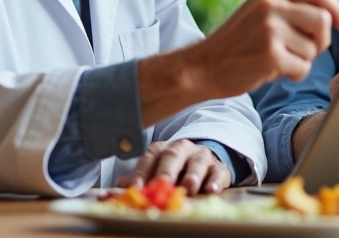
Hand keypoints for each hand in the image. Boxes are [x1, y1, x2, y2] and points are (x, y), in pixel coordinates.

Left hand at [115, 139, 231, 194]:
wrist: (204, 162)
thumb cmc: (176, 170)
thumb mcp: (156, 171)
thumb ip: (140, 178)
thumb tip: (119, 187)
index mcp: (163, 150)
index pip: (150, 157)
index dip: (141, 172)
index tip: (135, 188)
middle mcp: (182, 149)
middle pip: (173, 156)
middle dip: (167, 171)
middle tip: (162, 184)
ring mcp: (202, 156)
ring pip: (198, 161)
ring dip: (193, 174)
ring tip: (189, 186)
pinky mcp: (219, 167)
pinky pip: (218, 172)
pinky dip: (216, 181)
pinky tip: (212, 190)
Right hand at [136, 0, 338, 126]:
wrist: (203, 66)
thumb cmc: (237, 44)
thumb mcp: (259, 11)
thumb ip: (290, 7)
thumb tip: (335, 16)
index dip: (337, 7)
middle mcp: (271, 4)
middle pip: (323, 19)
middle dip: (320, 41)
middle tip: (303, 51)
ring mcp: (270, 28)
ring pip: (314, 47)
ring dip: (304, 60)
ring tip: (279, 60)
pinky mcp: (270, 54)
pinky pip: (303, 67)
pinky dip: (294, 75)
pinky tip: (275, 72)